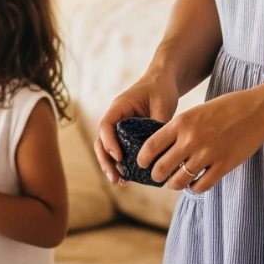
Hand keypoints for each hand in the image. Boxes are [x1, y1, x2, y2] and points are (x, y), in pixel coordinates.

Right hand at [94, 70, 179, 184]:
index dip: (109, 142)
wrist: (162, 81)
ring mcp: (119, 126)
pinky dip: (120, 163)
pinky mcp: (127, 134)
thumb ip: (158, 125)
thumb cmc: (160, 89)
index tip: (118, 157)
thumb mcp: (162, 105)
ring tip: (119, 182)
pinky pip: (119, 149)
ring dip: (110, 165)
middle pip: (101, 140)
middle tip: (115, 178)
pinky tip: (127, 178)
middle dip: (105, 160)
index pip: (106, 125)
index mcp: (119, 107)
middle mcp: (115, 118)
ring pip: (107, 148)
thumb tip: (159, 151)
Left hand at [136, 86, 263, 193]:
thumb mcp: (196, 112)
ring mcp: (207, 154)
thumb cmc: (225, 109)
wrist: (255, 111)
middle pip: (161, 168)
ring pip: (178, 181)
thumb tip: (163, 148)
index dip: (142, 159)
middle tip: (158, 176)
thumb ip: (179, 129)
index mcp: (181, 122)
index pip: (151, 146)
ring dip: (174, 184)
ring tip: (175, 181)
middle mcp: (190, 139)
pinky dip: (194, 187)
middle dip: (156, 176)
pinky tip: (194, 183)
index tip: (142, 164)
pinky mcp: (222, 166)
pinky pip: (200, 186)